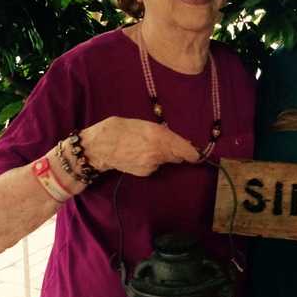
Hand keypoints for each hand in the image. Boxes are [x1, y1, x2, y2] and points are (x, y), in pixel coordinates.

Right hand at [80, 116, 200, 176]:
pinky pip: (155, 166)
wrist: (99, 147)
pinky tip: (139, 155)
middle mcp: (159, 152)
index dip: (194, 153)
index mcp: (160, 136)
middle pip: (178, 156)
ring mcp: (152, 165)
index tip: (197, 153)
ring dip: (163, 156)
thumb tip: (181, 142)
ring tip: (146, 147)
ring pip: (166, 161)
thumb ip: (163, 133)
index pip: (187, 150)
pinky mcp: (146, 173)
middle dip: (177, 151)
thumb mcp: (144, 124)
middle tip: (167, 144)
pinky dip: (152, 161)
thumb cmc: (120, 129)